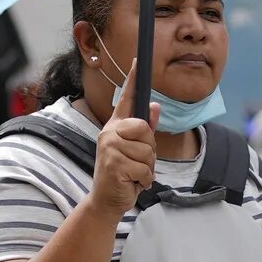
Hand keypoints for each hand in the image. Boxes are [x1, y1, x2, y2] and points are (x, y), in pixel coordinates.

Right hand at [90, 74, 157, 216]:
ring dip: (147, 169)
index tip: (137, 60)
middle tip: (137, 163)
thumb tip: (155, 106)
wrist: (107, 200)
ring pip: (147, 152)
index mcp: (116, 127)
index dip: (132, 80)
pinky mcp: (114, 164)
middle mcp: (110, 133)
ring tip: (134, 174)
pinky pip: (144, 169)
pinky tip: (132, 183)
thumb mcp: (135, 151)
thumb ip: (145, 130)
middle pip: (145, 129)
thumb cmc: (123, 174)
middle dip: (149, 150)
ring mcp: (110, 148)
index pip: (125, 99)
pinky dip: (144, 181)